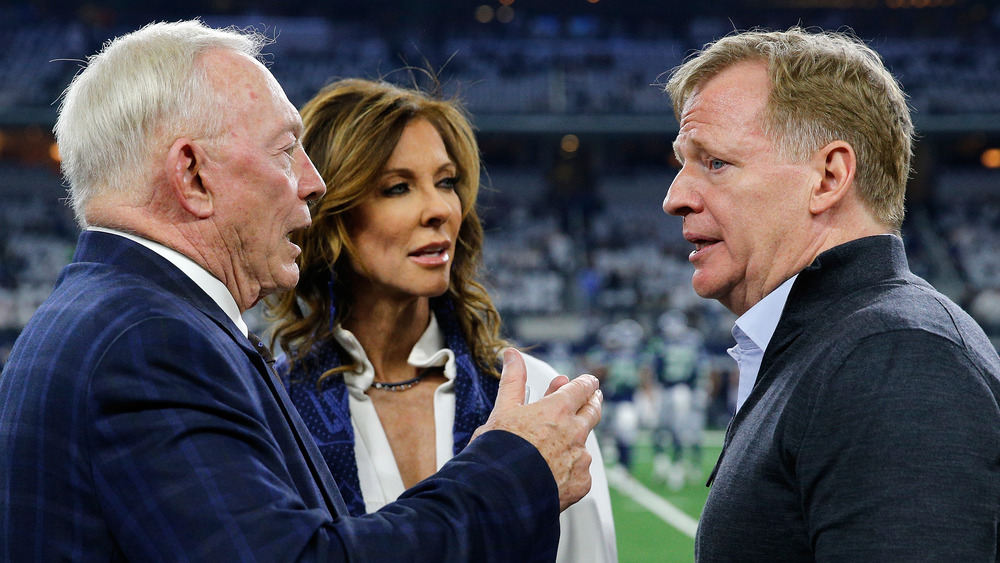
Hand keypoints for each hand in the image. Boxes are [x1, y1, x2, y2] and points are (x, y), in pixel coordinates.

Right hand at [472, 348, 602, 510]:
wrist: (502, 495)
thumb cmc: (499, 452)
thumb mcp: (503, 410)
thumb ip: (513, 380)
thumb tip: (513, 355)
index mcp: (558, 410)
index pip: (582, 388)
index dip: (586, 383)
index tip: (589, 382)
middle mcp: (575, 432)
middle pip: (593, 411)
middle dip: (593, 403)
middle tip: (592, 399)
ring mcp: (580, 459)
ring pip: (584, 443)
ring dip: (577, 438)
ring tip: (561, 442)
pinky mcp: (581, 484)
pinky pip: (580, 471)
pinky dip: (570, 468)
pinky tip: (555, 470)